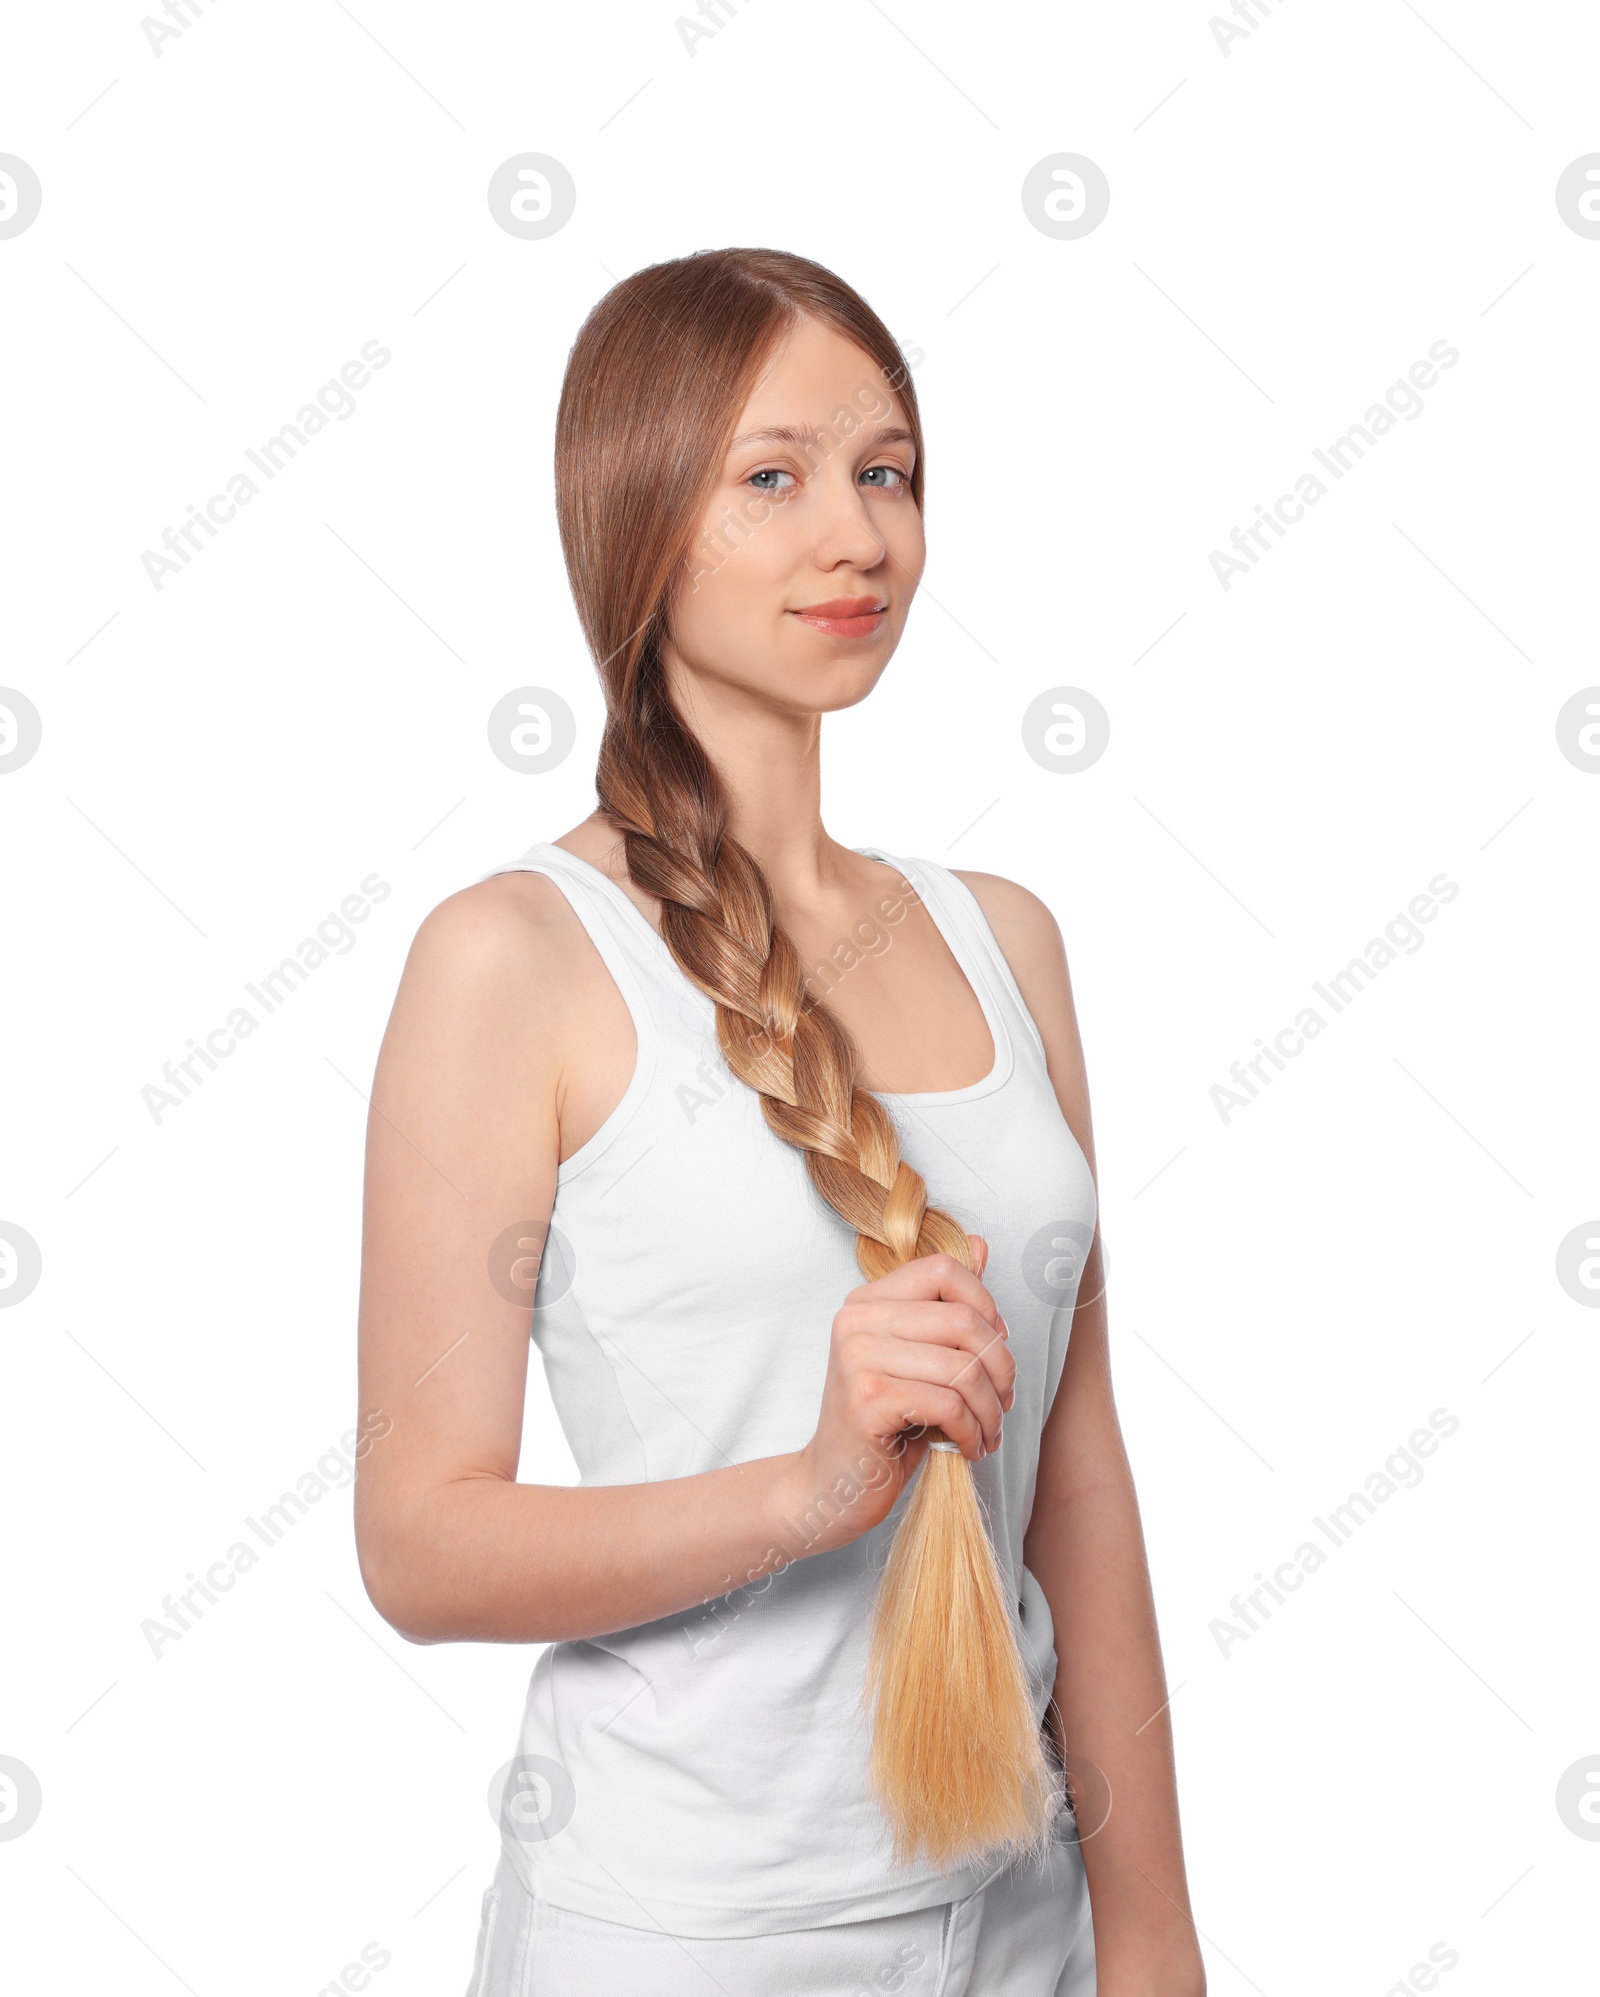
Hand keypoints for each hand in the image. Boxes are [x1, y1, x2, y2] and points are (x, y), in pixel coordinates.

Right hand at [776, 1237, 1015, 1555]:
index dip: (985, 1306)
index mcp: (867, 1301)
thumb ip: (945, 1304)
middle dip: (1001, 1367)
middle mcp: (856, 1320)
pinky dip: (972, 1431)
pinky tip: (969, 1447)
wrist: (831, 1487)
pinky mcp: (867, 1400)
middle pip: (963, 1320)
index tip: (996, 1348)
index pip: (943, 1270)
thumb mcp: (918, 1357)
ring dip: (991, 1409)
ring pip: (962, 1367)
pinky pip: (948, 1404)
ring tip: (989, 1432)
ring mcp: (857, 1358)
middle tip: (1004, 1401)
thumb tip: (978, 1244)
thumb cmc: (884, 1424)